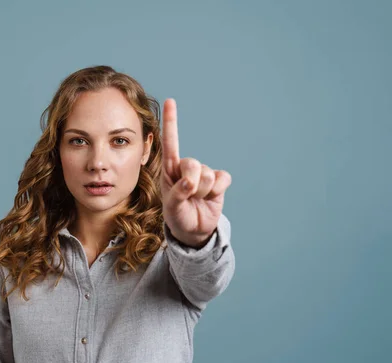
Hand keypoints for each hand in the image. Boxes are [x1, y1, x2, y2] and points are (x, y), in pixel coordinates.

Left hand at [161, 99, 231, 247]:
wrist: (194, 230)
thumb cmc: (177, 216)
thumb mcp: (171, 208)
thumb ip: (177, 194)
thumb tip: (190, 183)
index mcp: (170, 169)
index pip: (170, 142)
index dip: (171, 121)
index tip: (170, 101)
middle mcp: (187, 167)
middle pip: (193, 164)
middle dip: (191, 184)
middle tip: (188, 197)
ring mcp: (204, 173)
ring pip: (208, 175)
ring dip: (202, 192)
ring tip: (196, 200)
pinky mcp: (220, 181)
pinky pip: (223, 179)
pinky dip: (217, 191)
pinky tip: (211, 197)